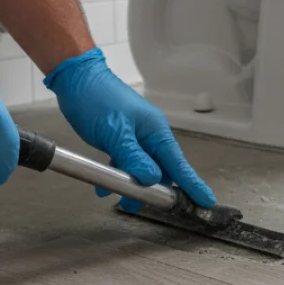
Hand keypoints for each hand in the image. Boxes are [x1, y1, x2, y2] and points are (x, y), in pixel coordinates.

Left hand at [44, 48, 216, 208]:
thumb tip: (152, 180)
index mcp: (156, 132)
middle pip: (161, 171)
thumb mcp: (115, 132)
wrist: (77, 79)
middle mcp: (150, 136)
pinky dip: (117, 176)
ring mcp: (136, 138)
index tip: (206, 202)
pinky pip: (126, 163)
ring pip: (142, 169)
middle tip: (139, 205)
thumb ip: (133, 158)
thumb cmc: (97, 99)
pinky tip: (103, 187)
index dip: (193, 185)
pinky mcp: (121, 139)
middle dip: (153, 191)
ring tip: (118, 199)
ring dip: (131, 185)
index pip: (179, 164)